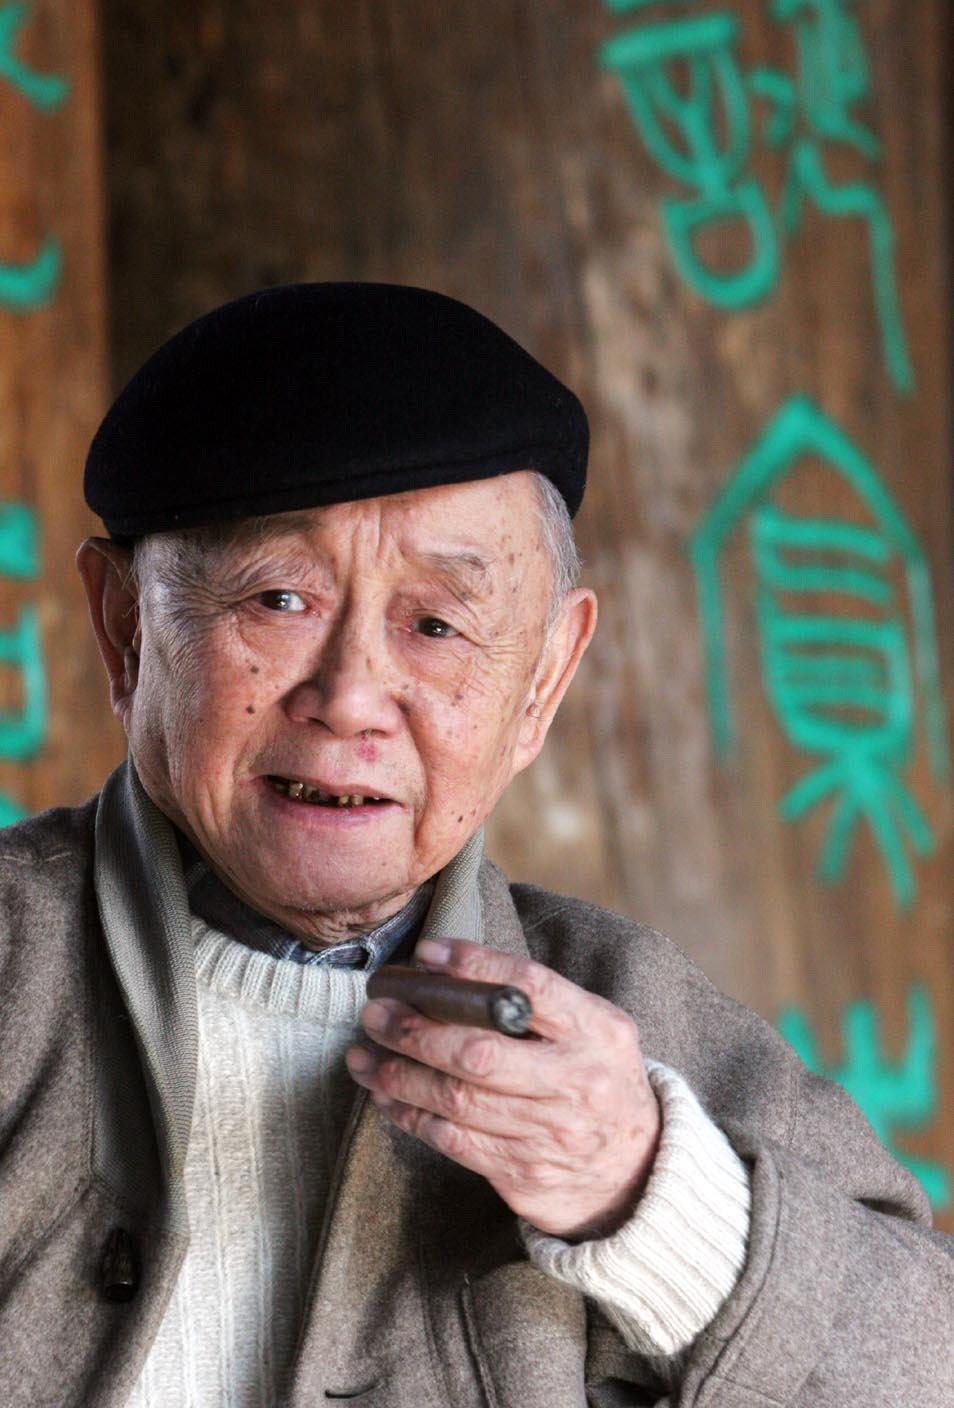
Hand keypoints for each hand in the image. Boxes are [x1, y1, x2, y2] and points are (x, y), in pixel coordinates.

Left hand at [346, 937, 660, 1240]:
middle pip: (480, 1052)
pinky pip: (452, 1141)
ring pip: (456, 1100)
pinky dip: (410, 1115)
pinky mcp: (524, 1174)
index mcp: (597, 1031)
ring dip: (398, 1073)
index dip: (474, 967)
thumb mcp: (592, 1029)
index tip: (425, 956)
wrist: (635, 1173)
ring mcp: (550, 1134)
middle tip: (375, 1012)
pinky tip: (384, 1094)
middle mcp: (576, 1082)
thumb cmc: (597, 1081)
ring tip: (362, 1052)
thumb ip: (537, 1001)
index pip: (530, 987)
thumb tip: (444, 967)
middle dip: (416, 1030)